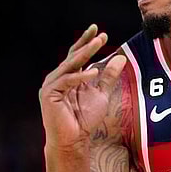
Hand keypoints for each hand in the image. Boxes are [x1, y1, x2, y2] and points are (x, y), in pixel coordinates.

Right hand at [39, 24, 126, 153]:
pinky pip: (66, 81)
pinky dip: (80, 76)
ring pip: (70, 65)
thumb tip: (120, 57)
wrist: (74, 141)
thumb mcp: (101, 94)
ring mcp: (51, 85)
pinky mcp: (49, 94)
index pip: (76, 55)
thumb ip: (109, 77)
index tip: (98, 30)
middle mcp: (58, 78)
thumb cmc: (85, 120)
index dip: (86, 42)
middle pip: (73, 57)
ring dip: (84, 54)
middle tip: (100, 35)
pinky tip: (93, 73)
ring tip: (98, 44)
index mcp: (68, 76)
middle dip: (87, 45)